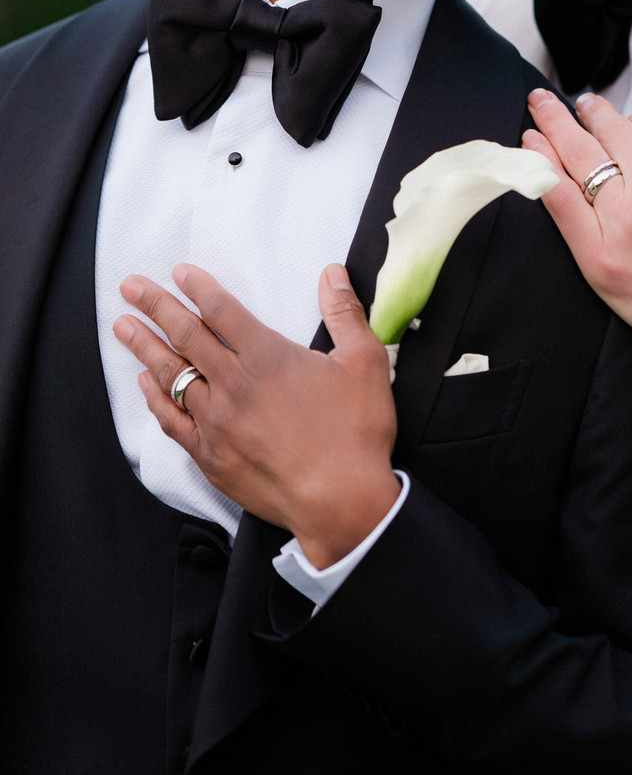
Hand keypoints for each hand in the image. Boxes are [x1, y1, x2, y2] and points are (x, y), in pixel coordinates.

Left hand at [113, 263, 399, 567]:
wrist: (341, 502)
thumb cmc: (356, 433)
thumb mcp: (364, 362)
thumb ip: (344, 312)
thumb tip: (332, 273)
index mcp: (267, 357)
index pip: (221, 310)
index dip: (197, 287)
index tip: (179, 272)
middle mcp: (233, 385)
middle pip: (185, 336)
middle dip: (155, 306)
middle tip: (131, 287)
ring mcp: (217, 423)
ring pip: (171, 376)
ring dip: (145, 347)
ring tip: (123, 327)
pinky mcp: (211, 456)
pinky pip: (173, 421)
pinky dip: (156, 398)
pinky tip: (146, 384)